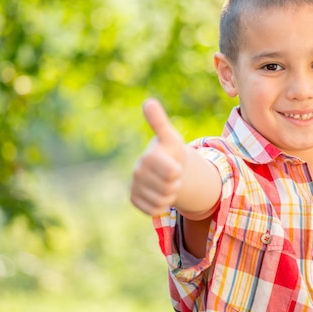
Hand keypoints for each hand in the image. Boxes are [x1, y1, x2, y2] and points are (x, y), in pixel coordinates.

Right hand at [130, 98, 185, 215]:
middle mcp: (137, 171)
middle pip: (169, 188)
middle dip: (175, 184)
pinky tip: (158, 193)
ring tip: (166, 183)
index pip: (173, 172)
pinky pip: (154, 210)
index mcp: (148, 157)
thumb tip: (148, 102)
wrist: (164, 167)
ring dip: (169, 195)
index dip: (178, 172)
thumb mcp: (170, 136)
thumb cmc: (170, 150)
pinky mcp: (134, 199)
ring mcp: (134, 186)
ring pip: (162, 201)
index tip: (175, 164)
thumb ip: (160, 122)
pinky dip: (160, 205)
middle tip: (171, 175)